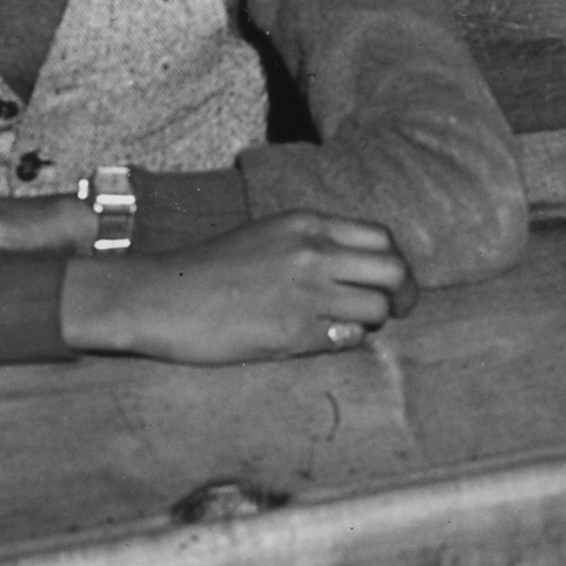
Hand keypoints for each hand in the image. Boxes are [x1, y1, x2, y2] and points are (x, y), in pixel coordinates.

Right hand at [62, 212, 411, 363]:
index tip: (388, 284)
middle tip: (392, 312)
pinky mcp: (293, 331)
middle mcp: (314, 252)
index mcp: (308, 223)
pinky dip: (346, 341)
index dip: (393, 265)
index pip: (383, 239)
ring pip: (379, 309)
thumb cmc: (213, 270)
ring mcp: (307, 292)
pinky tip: (322, 340)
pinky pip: (348, 338)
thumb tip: (360, 271)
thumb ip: (315, 245)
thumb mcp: (270, 236)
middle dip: (402, 296)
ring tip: (347, 328)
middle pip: (395, 271)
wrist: (163, 297)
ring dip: (372, 322)